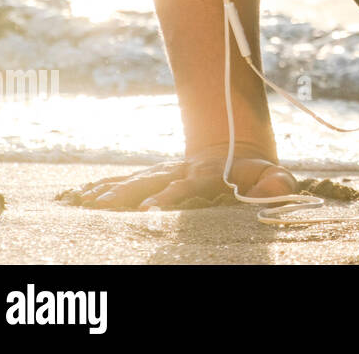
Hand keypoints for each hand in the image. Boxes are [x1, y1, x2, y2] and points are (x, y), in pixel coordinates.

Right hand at [61, 141, 298, 210]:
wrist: (236, 151)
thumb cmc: (257, 174)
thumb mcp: (272, 176)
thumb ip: (276, 183)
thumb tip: (277, 187)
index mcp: (208, 173)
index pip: (186, 185)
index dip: (168, 195)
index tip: (149, 208)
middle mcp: (181, 170)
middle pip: (151, 180)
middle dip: (127, 193)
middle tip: (104, 207)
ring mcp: (165, 172)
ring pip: (133, 180)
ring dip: (110, 191)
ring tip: (87, 202)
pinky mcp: (153, 177)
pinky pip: (124, 181)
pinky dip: (102, 186)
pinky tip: (81, 195)